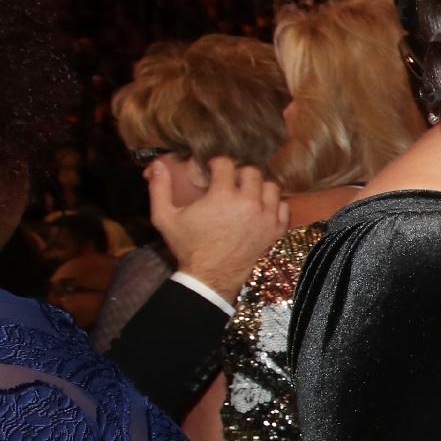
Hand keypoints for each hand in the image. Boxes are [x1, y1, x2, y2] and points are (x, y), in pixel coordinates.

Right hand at [150, 156, 288, 299]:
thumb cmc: (188, 246)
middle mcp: (248, 203)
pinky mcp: (276, 230)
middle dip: (239, 174)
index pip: (226, 163)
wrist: (210, 277)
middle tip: (230, 183)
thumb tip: (156, 165)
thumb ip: (159, 189)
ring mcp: (266, 217)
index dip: (217, 163)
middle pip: (252, 172)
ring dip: (259, 187)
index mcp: (222, 196)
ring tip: (247, 195)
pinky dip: (274, 205)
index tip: (213, 170)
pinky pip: (283, 207)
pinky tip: (261, 209)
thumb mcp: (165, 217)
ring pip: (271, 187)